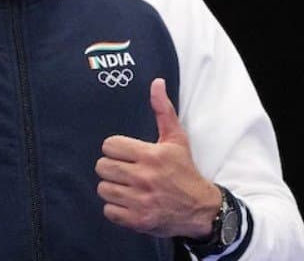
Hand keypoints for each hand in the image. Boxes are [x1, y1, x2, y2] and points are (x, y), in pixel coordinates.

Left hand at [95, 78, 218, 237]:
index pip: (109, 145)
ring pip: (103, 188)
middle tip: (124, 171)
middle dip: (111, 168)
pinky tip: (128, 203)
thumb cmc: (184, 171)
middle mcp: (145, 177)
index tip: (126, 155)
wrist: (201, 209)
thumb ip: (163, 111)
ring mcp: (141, 200)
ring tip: (126, 187)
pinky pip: (108, 210)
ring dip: (112, 188)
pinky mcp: (138, 220)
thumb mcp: (176, 140)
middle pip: (102, 167)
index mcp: (151, 155)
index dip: (115, 150)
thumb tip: (156, 82)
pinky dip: (115, 209)